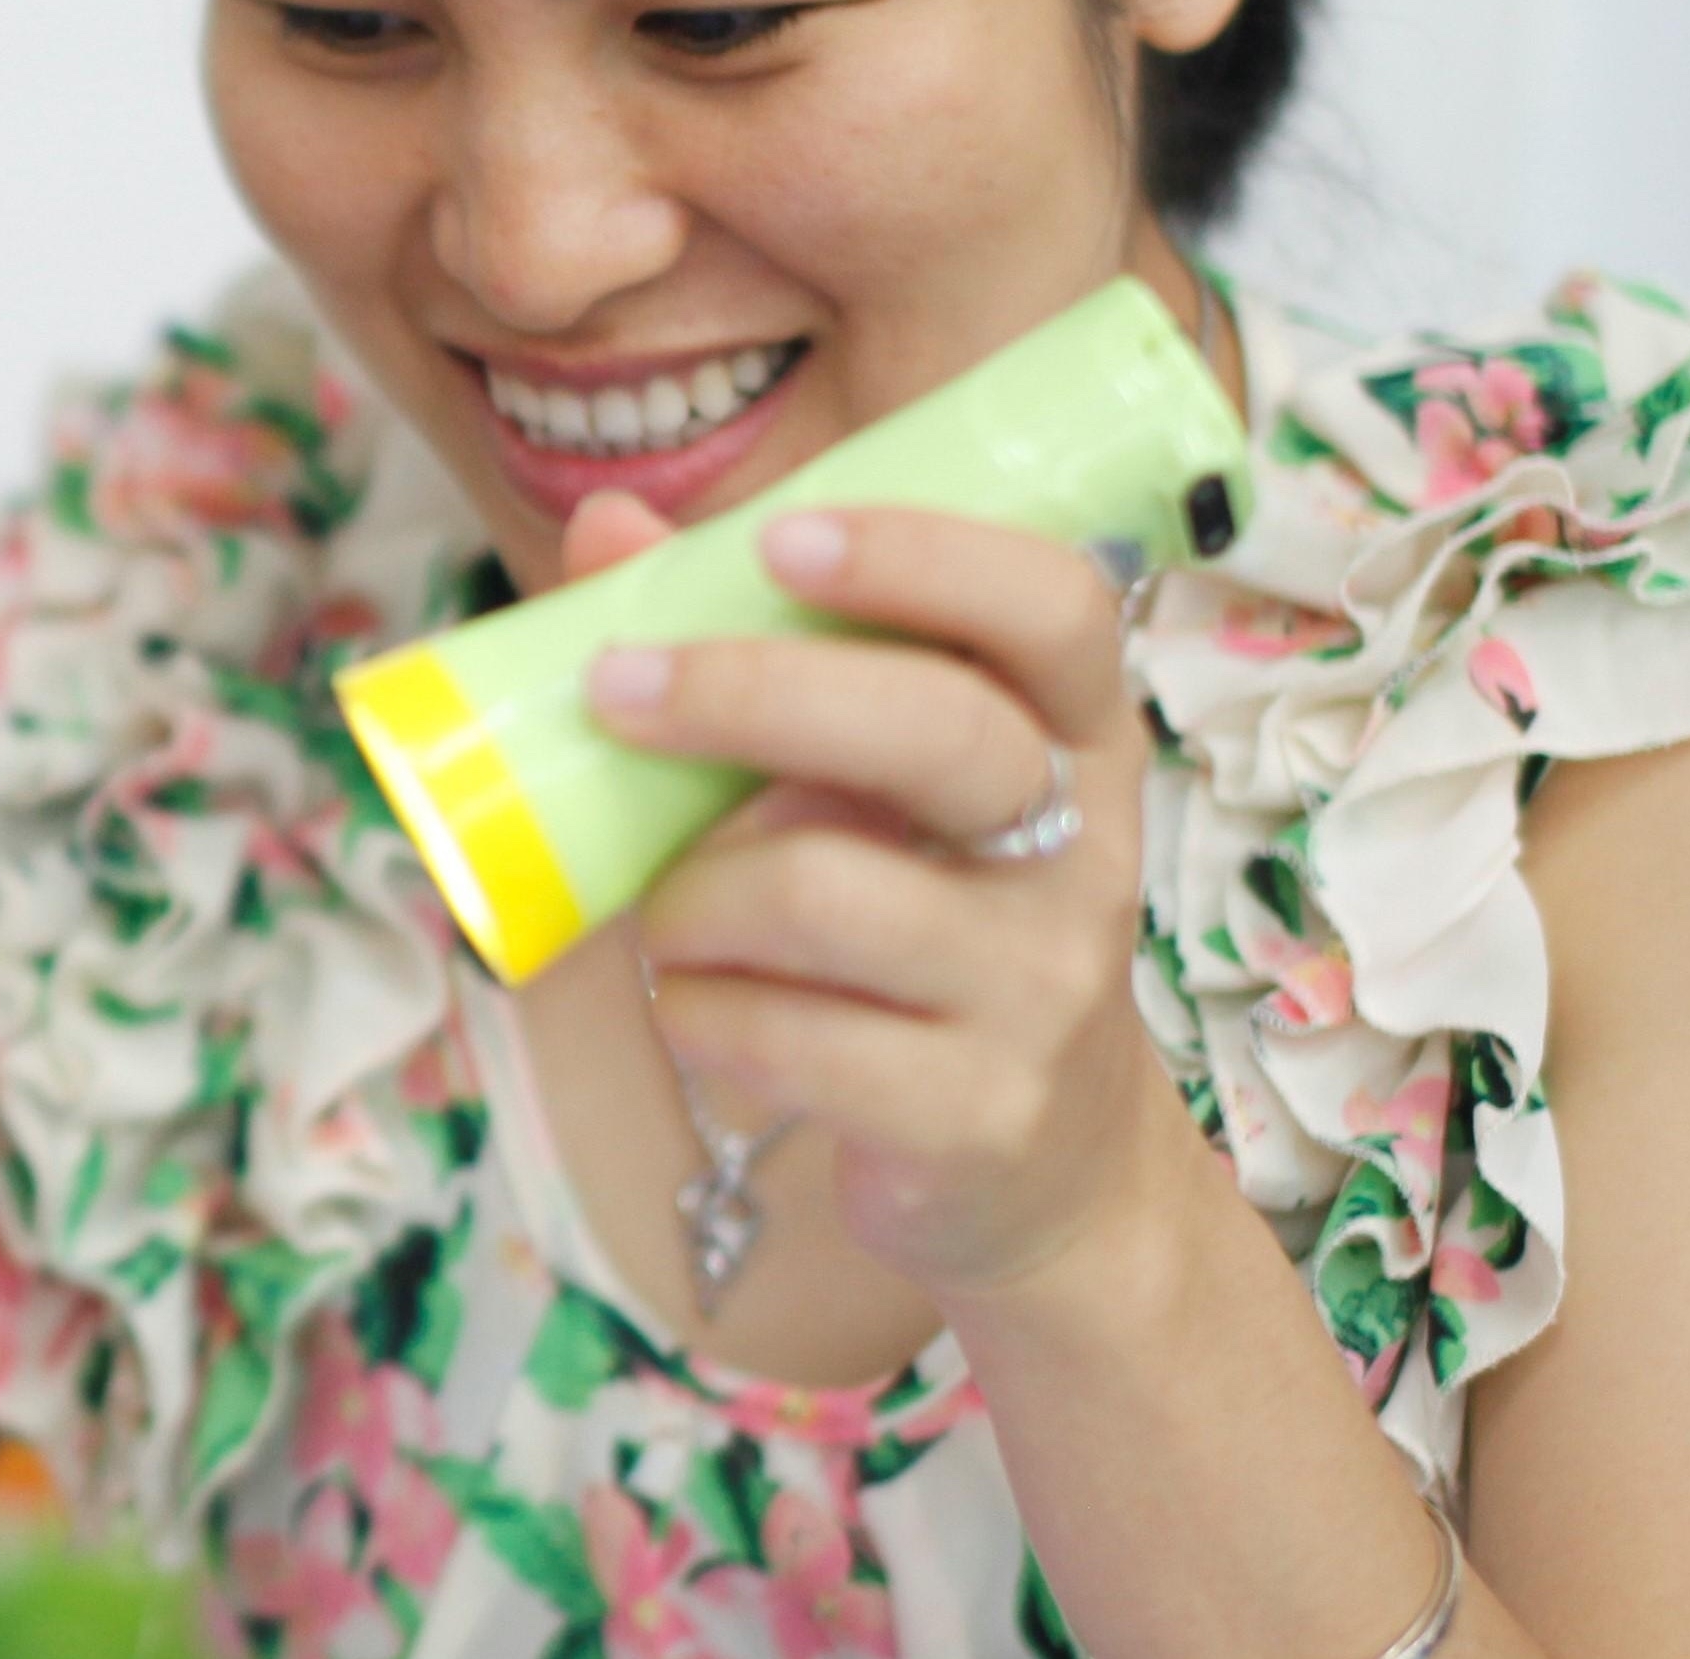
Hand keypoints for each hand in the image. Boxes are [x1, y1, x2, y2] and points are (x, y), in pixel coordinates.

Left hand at [566, 493, 1200, 1300]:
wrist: (1035, 1162)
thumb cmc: (915, 920)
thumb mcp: (860, 785)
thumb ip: (746, 650)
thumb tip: (606, 527)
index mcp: (1071, 733)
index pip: (1050, 606)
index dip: (922, 556)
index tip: (779, 540)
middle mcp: (1083, 848)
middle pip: (934, 730)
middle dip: (748, 693)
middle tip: (614, 689)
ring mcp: (1043, 987)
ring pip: (822, 890)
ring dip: (689, 895)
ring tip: (668, 916)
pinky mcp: (979, 1113)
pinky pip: (786, 1037)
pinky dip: (700, 1012)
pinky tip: (703, 1008)